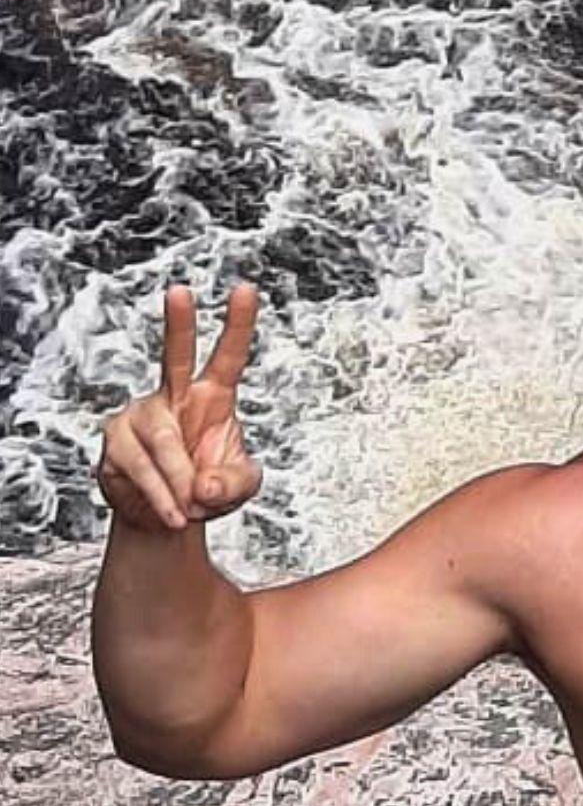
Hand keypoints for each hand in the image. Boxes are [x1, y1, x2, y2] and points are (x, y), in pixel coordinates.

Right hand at [98, 284, 262, 530]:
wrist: (167, 517)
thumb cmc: (208, 489)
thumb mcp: (240, 489)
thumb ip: (236, 484)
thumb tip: (206, 483)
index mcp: (213, 397)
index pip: (228, 356)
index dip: (237, 324)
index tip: (244, 289)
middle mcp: (174, 397)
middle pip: (174, 357)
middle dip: (178, 323)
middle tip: (180, 290)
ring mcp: (140, 417)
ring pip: (163, 442)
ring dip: (179, 482)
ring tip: (190, 509)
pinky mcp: (115, 444)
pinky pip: (140, 470)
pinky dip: (161, 497)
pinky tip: (172, 513)